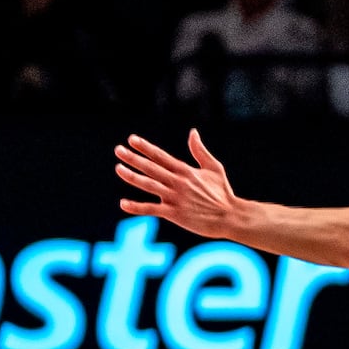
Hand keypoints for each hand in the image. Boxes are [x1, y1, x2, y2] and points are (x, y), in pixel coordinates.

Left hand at [117, 130, 241, 236]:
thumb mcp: (214, 167)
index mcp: (186, 171)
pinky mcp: (174, 214)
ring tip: (118, 168)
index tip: (131, 140)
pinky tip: (123, 203)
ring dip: (132, 176)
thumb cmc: (223, 192)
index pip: (161, 156)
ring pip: (149, 185)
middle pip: (151, 168)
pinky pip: (152, 209)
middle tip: (118, 150)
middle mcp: (178, 182)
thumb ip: (200, 151)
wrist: (230, 216)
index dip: (145, 147)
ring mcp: (175, 198)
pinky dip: (137, 207)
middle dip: (133, 158)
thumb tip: (193, 132)